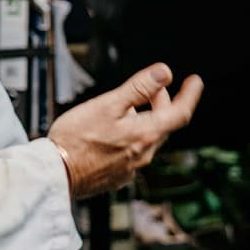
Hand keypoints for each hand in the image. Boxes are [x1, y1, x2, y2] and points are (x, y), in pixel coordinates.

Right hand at [47, 63, 202, 197]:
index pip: (180, 113)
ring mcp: (132, 168)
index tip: (195, 82)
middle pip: (163, 125)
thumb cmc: (76, 139)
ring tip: (127, 108)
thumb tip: (164, 72)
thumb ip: (139, 88)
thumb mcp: (108, 105)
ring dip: (145, 120)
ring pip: (148, 139)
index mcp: (145, 134)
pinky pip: (133, 153)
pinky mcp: (118, 176)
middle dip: (162, 104)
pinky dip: (132, 137)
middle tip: (153, 88)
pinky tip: (113, 133)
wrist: (55, 174)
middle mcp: (144, 154)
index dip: (190, 95)